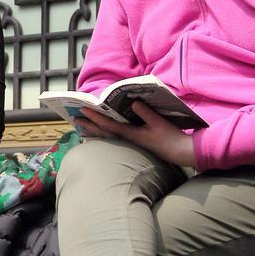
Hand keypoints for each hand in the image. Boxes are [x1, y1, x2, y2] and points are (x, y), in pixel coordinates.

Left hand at [76, 101, 195, 166]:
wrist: (180, 153)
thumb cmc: (170, 137)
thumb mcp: (158, 122)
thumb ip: (145, 112)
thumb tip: (132, 102)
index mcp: (131, 134)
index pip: (108, 124)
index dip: (94, 117)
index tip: (83, 109)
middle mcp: (127, 140)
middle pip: (103, 132)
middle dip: (88, 125)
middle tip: (74, 119)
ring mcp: (130, 143)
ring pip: (107, 137)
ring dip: (93, 131)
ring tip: (81, 127)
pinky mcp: (134, 143)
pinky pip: (114, 139)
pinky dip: (104, 135)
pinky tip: (98, 134)